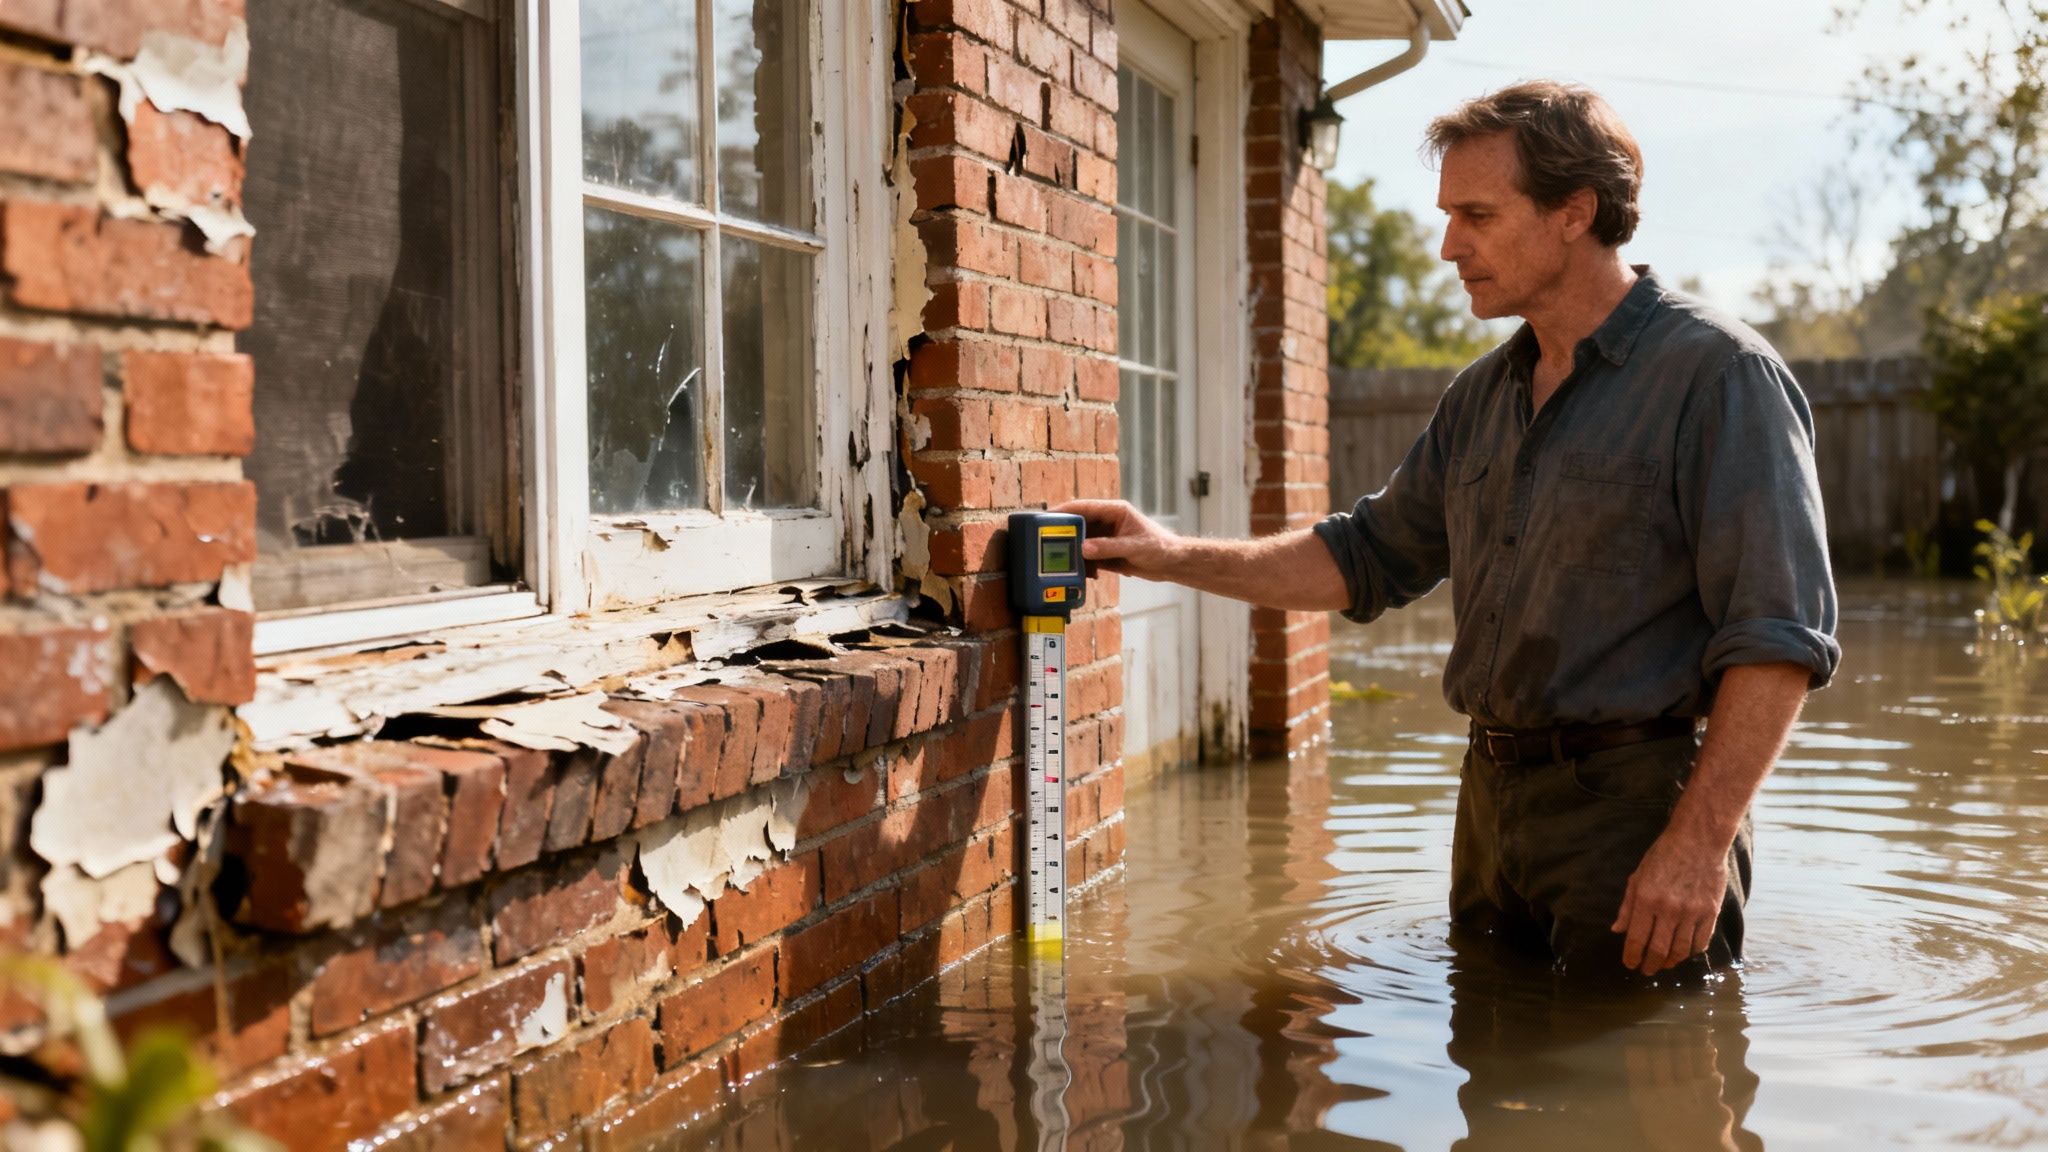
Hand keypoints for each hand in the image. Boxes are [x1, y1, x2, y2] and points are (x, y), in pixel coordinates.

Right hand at [1053, 499, 1181, 580]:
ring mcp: (1106, 538)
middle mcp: (1108, 522)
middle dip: (1064, 533)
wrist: (1173, 563)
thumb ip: (1108, 548)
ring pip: (1082, 542)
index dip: (1064, 510)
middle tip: (1046, 542)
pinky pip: (1089, 556)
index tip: (1046, 517)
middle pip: (1079, 524)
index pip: (1084, 507)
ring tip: (1061, 561)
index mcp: (1115, 511)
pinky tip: (1080, 573)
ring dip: (1073, 551)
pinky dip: (1083, 564)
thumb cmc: (1160, 548)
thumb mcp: (1134, 546)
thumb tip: (1083, 548)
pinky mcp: (1107, 553)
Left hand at [1611, 830, 1726, 976]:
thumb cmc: (1664, 856)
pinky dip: (1691, 952)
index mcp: (1646, 899)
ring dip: (1670, 962)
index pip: (1636, 938)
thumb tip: (1618, 930)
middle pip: (1659, 950)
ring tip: (1664, 964)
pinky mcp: (1711, 912)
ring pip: (1681, 950)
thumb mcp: (1638, 876)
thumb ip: (1628, 906)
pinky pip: (1701, 942)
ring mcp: (1692, 912)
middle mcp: (1669, 909)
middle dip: (1650, 965)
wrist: (1698, 841)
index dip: (1632, 956)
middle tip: (1646, 970)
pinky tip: (1683, 952)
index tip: (1630, 964)